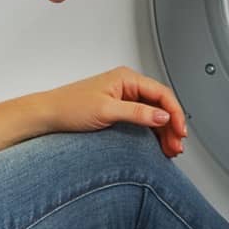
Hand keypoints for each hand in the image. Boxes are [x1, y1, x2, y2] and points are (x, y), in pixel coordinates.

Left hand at [39, 66, 187, 156]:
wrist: (47, 116)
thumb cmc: (69, 107)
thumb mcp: (107, 111)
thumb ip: (137, 113)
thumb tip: (162, 116)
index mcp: (127, 78)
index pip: (162, 93)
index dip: (175, 113)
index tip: (180, 131)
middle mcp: (127, 86)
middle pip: (160, 105)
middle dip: (172, 125)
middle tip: (177, 145)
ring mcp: (123, 98)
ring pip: (153, 114)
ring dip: (164, 131)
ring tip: (170, 149)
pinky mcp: (118, 111)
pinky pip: (143, 120)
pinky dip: (152, 134)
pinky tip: (157, 146)